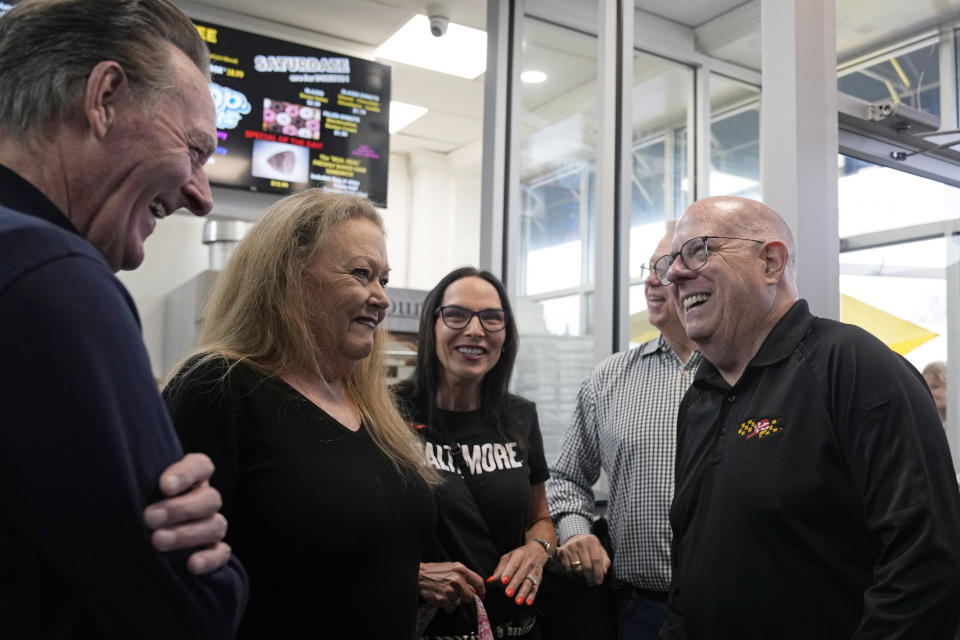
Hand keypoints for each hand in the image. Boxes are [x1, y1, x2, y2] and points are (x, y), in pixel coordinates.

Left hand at [143, 453, 229, 574]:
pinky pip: (221, 554)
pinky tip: (191, 565)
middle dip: (180, 509)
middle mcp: (205, 500)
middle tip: (149, 518)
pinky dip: (209, 559)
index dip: (187, 474)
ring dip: (187, 534)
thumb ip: (138, 487)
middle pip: (210, 499)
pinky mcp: (214, 551)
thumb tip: (118, 487)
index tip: (164, 486)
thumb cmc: (134, 509)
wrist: (133, 545)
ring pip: (215, 526)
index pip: (201, 466)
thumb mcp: (136, 493)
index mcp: (192, 478)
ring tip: (156, 541)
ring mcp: (212, 526)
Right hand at [419, 562, 485, 612]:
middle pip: (470, 596)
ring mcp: (450, 590)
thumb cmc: (435, 571)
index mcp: (461, 570)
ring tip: (445, 593)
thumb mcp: (452, 567)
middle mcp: (457, 580)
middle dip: (465, 598)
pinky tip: (441, 598)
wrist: (419, 574)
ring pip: (459, 603)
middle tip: (458, 595)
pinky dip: (446, 606)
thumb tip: (475, 588)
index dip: (481, 591)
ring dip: (453, 601)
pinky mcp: (442, 599)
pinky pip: (451, 608)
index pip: (479, 582)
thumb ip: (464, 576)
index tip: (481, 595)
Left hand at [487, 541, 547, 607]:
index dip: (508, 573)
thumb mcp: (508, 557)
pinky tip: (528, 602)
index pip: (513, 565)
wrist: (537, 551)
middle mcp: (527, 563)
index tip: (503, 581)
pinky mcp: (538, 579)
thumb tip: (490, 581)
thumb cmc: (519, 555)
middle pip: (521, 575)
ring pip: (529, 583)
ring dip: (523, 592)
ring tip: (518, 601)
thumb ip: (499, 569)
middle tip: (508, 593)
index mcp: (518, 556)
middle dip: (514, 585)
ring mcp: (534, 571)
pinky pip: (535, 588)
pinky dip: (532, 596)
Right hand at [557, 533, 609, 585]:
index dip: (598, 573)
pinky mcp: (562, 551)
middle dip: (590, 577)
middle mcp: (581, 542)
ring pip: (577, 569)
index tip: (599, 582)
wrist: (575, 539)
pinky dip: (573, 572)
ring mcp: (570, 546)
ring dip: (582, 575)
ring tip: (584, 574)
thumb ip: (604, 562)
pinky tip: (576, 569)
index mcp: (592, 540)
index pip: (596, 560)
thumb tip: (603, 572)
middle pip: (587, 566)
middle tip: (592, 583)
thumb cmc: (590, 548)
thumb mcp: (600, 552)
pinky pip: (569, 568)